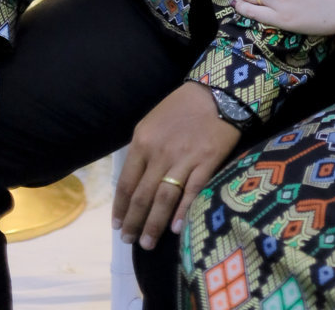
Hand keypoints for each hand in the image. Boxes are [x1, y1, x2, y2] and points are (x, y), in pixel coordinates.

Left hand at [112, 82, 239, 249]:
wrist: (217, 91)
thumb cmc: (182, 107)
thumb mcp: (152, 122)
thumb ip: (142, 150)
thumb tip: (135, 181)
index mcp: (142, 142)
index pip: (125, 183)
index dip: (120, 208)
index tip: (117, 225)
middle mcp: (159, 153)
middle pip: (142, 196)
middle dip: (134, 223)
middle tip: (129, 241)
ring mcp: (183, 159)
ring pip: (163, 199)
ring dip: (153, 225)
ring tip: (147, 243)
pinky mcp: (206, 162)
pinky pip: (191, 192)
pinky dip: (182, 212)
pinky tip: (176, 229)